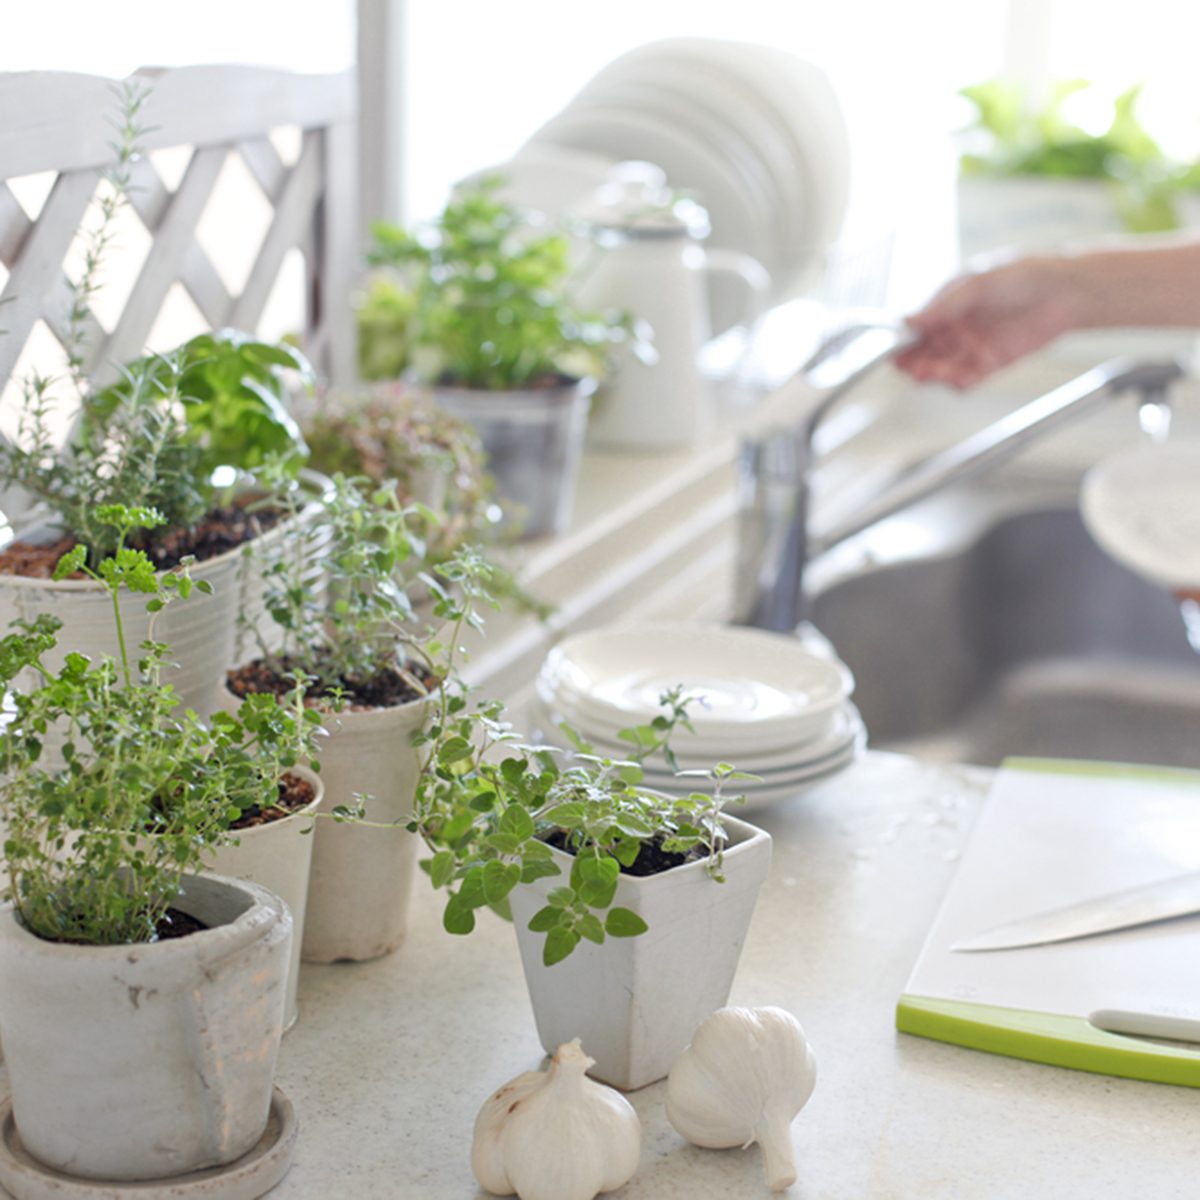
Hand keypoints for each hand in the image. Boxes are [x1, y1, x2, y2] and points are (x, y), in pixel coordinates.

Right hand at [895, 256, 1085, 388]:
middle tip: (912, 367)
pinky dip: (958, 383)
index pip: (916, 326)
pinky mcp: (990, 363)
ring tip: (932, 374)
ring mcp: (971, 346)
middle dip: (914, 361)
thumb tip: (909, 321)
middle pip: (924, 351)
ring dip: (933, 374)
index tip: (893, 349)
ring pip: (941, 367)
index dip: (902, 339)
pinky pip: (966, 379)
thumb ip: (944, 305)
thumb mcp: (977, 284)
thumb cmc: (1023, 274)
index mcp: (947, 303)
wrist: (1066, 290)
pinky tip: (956, 380)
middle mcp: (955, 326)